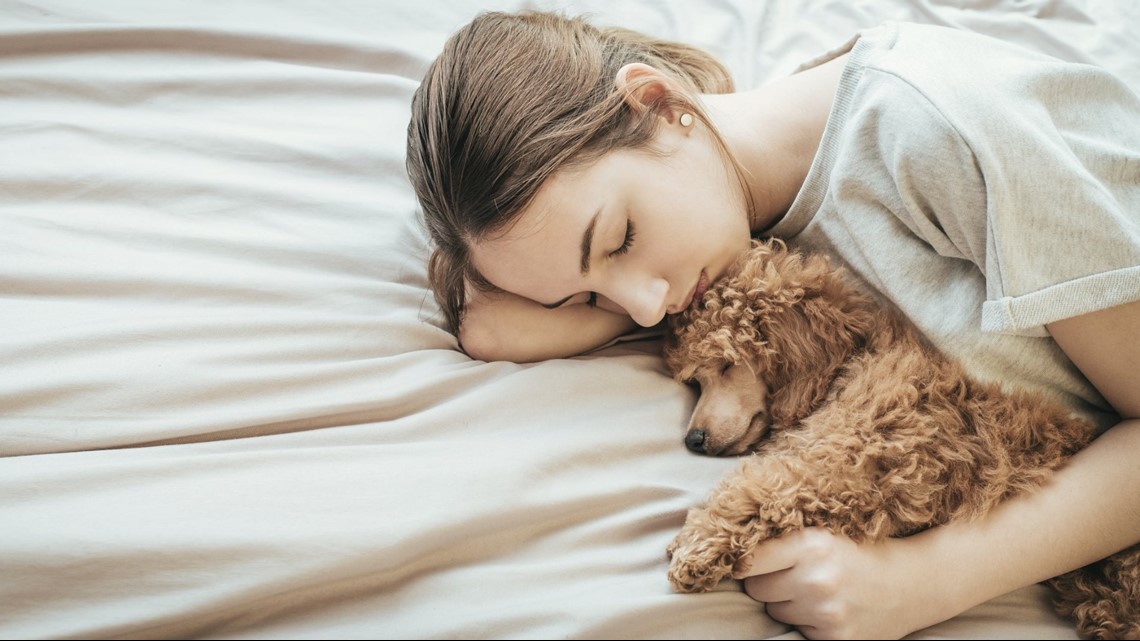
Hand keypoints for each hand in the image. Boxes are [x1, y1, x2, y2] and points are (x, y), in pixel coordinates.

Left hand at [733, 528, 951, 639]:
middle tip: (793, 574)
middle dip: (768, 583)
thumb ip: (785, 539)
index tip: (737, 561)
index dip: (741, 562)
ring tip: (817, 591)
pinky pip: (798, 631)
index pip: (749, 560)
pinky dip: (808, 623)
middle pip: (756, 589)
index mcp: (812, 544)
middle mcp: (817, 578)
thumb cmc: (861, 551)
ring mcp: (827, 612)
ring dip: (788, 604)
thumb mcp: (825, 533)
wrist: (914, 582)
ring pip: (775, 612)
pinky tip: (831, 610)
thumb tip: (729, 546)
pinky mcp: (835, 638)